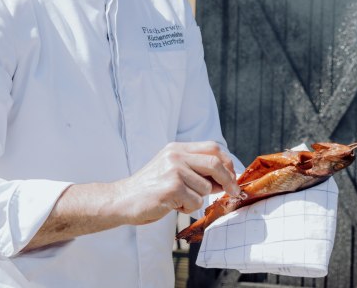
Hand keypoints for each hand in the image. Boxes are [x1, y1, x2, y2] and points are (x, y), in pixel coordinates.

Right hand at [115, 141, 240, 224]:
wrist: (123, 199)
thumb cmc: (150, 188)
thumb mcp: (172, 169)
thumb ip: (196, 170)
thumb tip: (227, 179)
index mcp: (177, 148)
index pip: (213, 148)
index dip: (227, 163)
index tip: (232, 177)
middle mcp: (176, 156)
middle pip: (215, 164)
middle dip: (229, 180)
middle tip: (233, 192)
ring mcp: (173, 171)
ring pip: (205, 188)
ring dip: (198, 199)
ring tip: (179, 199)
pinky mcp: (171, 188)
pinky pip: (195, 201)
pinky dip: (188, 208)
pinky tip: (172, 205)